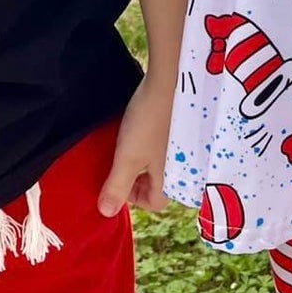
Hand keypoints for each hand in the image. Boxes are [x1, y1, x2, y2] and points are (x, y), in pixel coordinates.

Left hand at [98, 75, 174, 215]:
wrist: (172, 79)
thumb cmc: (149, 121)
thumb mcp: (127, 157)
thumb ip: (116, 186)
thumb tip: (106, 213)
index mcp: (171, 179)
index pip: (154, 203)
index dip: (132, 197)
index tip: (118, 176)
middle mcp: (183, 167)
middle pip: (158, 183)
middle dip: (137, 176)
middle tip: (121, 159)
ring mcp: (185, 148)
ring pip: (161, 163)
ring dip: (143, 157)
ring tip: (129, 141)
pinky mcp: (184, 129)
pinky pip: (166, 145)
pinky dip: (152, 142)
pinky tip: (142, 126)